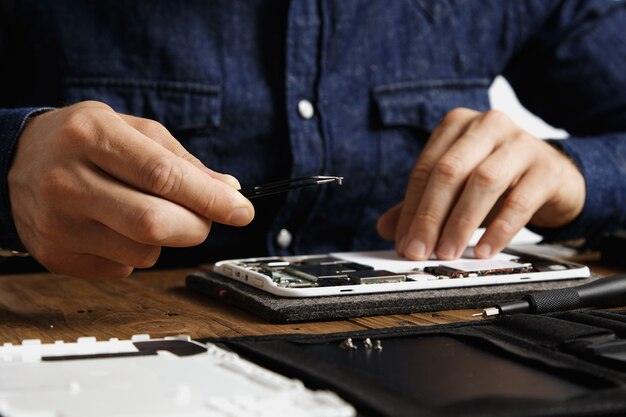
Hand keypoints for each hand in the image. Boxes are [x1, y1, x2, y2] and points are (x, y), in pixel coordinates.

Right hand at [8, 101, 253, 277]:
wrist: (13, 161)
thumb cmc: (81, 141)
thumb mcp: (131, 130)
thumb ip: (181, 159)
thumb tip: (228, 190)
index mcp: (92, 136)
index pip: (164, 176)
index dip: (211, 199)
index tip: (242, 211)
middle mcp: (68, 181)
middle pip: (155, 223)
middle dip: (196, 226)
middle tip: (203, 218)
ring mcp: (58, 223)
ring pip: (144, 252)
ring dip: (164, 239)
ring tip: (142, 211)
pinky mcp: (55, 255)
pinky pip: (124, 268)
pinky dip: (136, 252)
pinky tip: (115, 227)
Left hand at [377, 108, 584, 259]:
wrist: (554, 176)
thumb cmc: (498, 179)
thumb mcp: (456, 188)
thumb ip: (420, 204)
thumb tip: (385, 228)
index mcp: (457, 124)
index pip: (425, 168)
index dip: (412, 208)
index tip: (404, 242)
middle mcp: (488, 125)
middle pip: (450, 171)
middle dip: (430, 216)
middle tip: (420, 250)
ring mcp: (520, 143)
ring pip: (483, 182)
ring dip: (461, 223)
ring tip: (448, 252)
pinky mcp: (547, 168)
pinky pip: (519, 201)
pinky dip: (499, 229)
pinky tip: (484, 250)